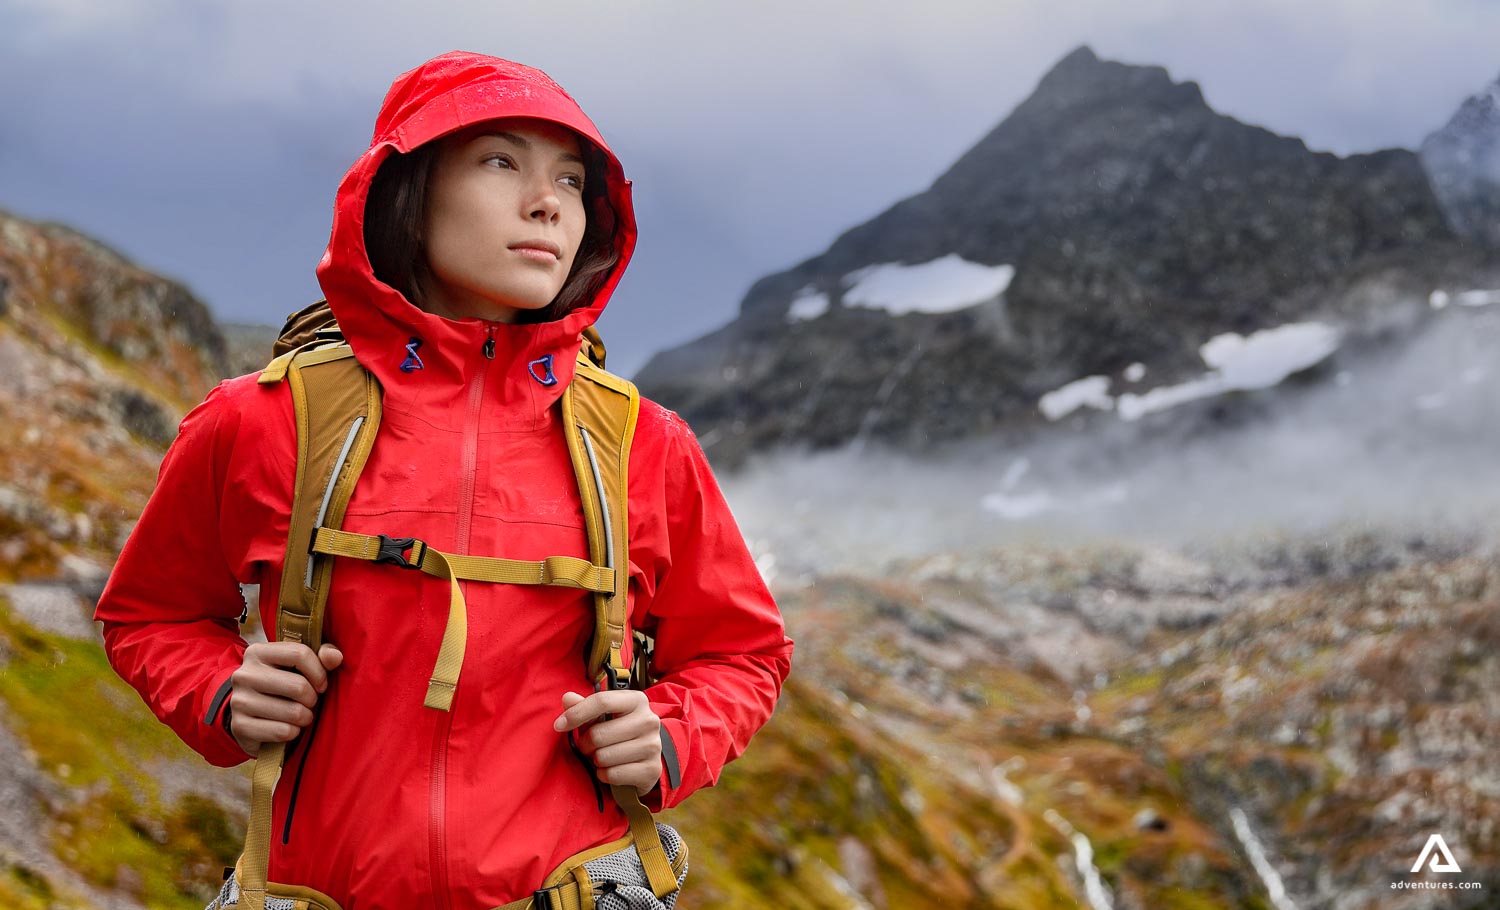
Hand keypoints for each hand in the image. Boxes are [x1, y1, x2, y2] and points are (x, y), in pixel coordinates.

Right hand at [228, 641, 343, 755]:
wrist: (250, 716)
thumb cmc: (283, 685)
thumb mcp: (300, 666)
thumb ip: (322, 656)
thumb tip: (335, 656)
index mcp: (257, 652)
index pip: (300, 654)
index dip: (319, 672)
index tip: (321, 684)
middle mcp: (244, 674)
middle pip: (298, 686)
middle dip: (312, 698)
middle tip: (309, 702)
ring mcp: (239, 701)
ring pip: (293, 711)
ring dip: (305, 717)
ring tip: (301, 716)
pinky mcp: (240, 726)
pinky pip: (282, 731)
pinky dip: (293, 732)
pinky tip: (288, 728)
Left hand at [554, 690, 661, 793]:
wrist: (646, 760)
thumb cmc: (619, 733)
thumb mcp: (603, 716)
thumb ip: (583, 706)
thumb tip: (567, 698)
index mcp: (637, 700)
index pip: (602, 701)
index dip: (576, 714)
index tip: (559, 725)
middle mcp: (649, 720)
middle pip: (598, 734)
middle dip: (585, 744)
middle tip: (589, 747)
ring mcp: (653, 746)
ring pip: (603, 756)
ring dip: (596, 760)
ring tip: (603, 756)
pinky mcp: (652, 769)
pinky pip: (612, 774)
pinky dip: (604, 775)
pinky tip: (611, 769)